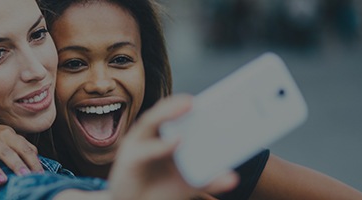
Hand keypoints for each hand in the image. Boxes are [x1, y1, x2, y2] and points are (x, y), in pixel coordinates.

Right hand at [0, 125, 42, 198]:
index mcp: (6, 134)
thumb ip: (23, 146)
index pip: (23, 148)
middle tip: (24, 176)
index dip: (32, 161)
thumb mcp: (7, 137)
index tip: (39, 175)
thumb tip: (39, 160)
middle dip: (16, 164)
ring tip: (2, 181)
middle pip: (6, 152)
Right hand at [107, 95, 238, 199]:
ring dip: (168, 113)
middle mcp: (149, 135)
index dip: (188, 103)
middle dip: (178, 103)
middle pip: (162, 111)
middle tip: (196, 100)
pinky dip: (161, 145)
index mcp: (163, 134)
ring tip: (188, 106)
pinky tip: (177, 142)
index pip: (176, 113)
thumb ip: (209, 180)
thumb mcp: (188, 183)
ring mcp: (137, 144)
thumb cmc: (160, 189)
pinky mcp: (129, 160)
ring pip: (150, 122)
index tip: (209, 96)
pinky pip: (146, 150)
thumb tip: (232, 178)